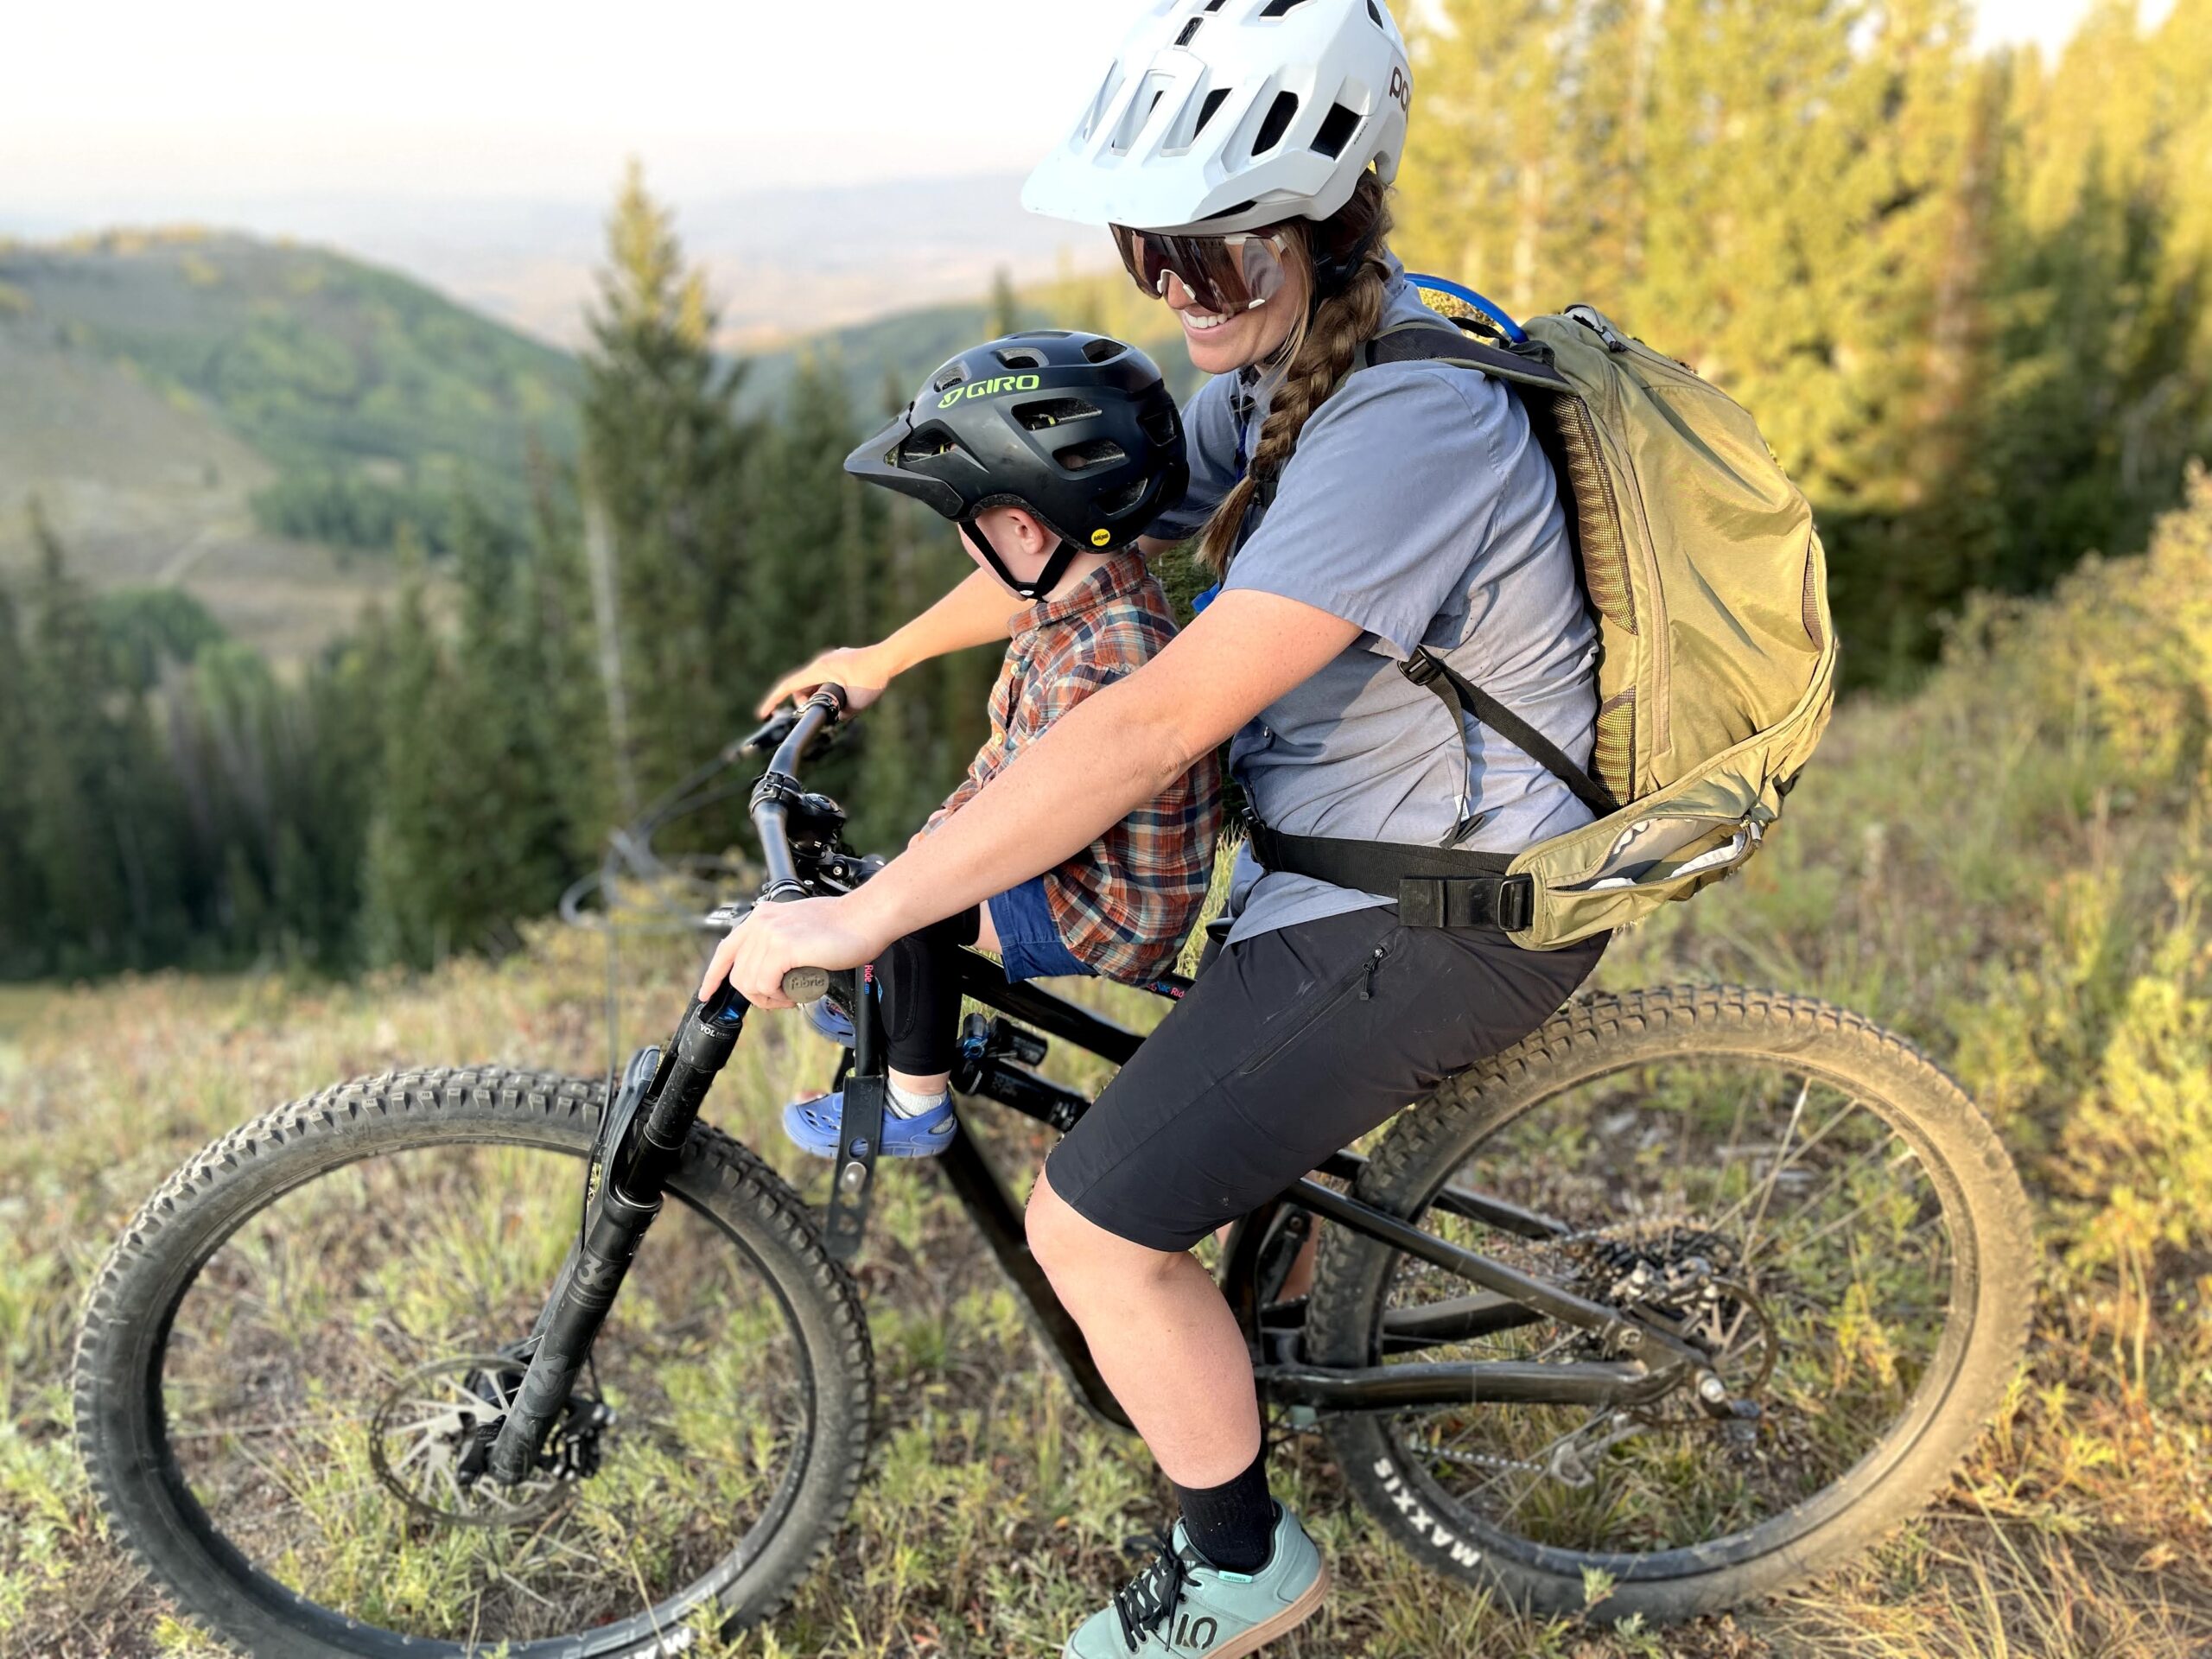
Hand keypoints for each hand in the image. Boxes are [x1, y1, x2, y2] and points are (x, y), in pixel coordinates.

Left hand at [697, 894, 888, 1009]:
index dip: (714, 975)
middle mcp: (761, 922)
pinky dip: (778, 996)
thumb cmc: (843, 928)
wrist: (866, 919)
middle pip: (738, 975)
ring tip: (792, 995)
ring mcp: (770, 933)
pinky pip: (765, 984)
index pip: (726, 949)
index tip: (707, 993)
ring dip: (770, 998)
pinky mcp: (782, 947)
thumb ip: (778, 946)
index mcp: (762, 916)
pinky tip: (794, 993)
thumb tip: (769, 974)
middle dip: (756, 996)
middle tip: (781, 999)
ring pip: (750, 983)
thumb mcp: (799, 931)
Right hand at [754, 645, 892, 719]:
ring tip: (841, 703)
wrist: (889, 658)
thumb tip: (834, 718)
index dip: (773, 700)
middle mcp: (821, 662)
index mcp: (818, 670)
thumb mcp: (854, 705)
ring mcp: (831, 659)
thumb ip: (839, 715)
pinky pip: (827, 676)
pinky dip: (829, 687)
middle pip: (802, 686)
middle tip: (823, 713)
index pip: (788, 686)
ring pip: (815, 681)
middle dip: (806, 702)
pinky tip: (847, 693)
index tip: (763, 713)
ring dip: (819, 695)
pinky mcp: (840, 660)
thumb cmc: (871, 679)